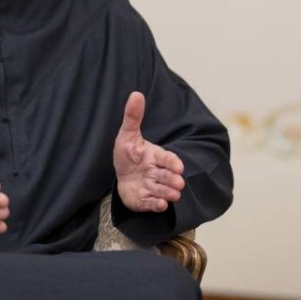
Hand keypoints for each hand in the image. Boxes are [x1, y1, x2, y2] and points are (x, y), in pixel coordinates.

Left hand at [114, 91, 184, 212]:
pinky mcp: (145, 200)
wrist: (121, 175)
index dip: (173, 162)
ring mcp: (152, 187)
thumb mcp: (127, 134)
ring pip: (163, 190)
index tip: (179, 167)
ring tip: (173, 195)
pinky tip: (161, 204)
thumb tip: (136, 94)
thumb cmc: (128, 154)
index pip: (167, 158)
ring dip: (168, 193)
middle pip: (167, 176)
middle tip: (178, 184)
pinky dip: (157, 205)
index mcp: (155, 156)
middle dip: (173, 180)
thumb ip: (133, 116)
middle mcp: (156, 172)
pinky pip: (153, 204)